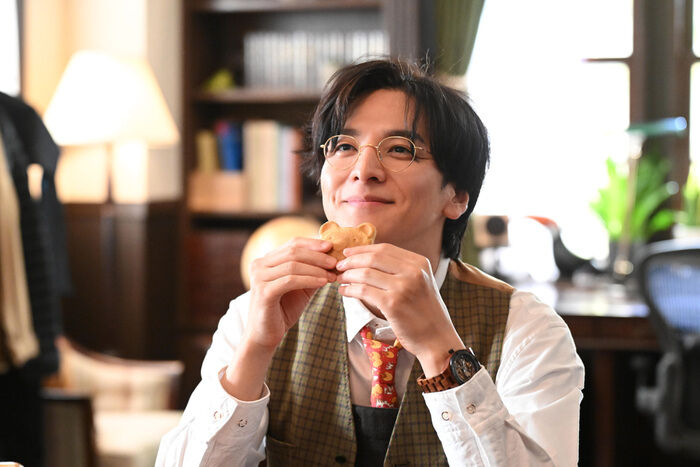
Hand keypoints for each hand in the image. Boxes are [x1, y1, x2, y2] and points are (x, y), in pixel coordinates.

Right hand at [244, 237, 336, 351]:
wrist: (265, 335)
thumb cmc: (283, 310)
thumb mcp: (301, 287)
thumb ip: (312, 272)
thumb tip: (332, 259)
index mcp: (266, 260)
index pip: (292, 243)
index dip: (313, 243)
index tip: (331, 246)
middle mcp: (259, 265)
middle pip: (293, 251)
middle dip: (317, 256)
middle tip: (335, 262)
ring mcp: (259, 278)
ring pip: (293, 265)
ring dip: (316, 269)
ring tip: (332, 275)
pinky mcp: (264, 292)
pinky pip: (291, 280)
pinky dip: (309, 279)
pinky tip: (323, 282)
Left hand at [336, 244, 464, 377]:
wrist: (437, 339)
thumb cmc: (424, 312)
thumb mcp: (420, 283)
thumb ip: (401, 270)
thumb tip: (368, 259)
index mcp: (419, 262)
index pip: (384, 248)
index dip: (362, 249)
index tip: (348, 253)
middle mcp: (413, 271)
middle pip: (373, 257)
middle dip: (352, 260)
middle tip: (339, 266)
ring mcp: (403, 287)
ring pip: (366, 273)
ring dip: (348, 275)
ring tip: (340, 279)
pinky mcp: (393, 304)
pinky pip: (363, 291)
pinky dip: (350, 290)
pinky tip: (344, 292)